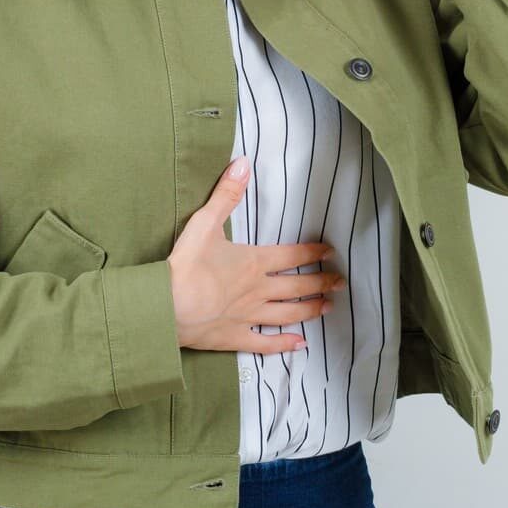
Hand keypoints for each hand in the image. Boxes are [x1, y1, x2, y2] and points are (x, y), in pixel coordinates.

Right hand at [167, 156, 347, 353]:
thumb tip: (243, 162)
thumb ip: (226, 193)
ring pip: (288, 314)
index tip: (330, 251)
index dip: (312, 251)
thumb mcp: (205, 221)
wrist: (167, 305)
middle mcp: (258, 290)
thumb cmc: (185, 263)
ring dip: (310, 309)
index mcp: (253, 262)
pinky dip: (285, 345)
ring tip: (328, 307)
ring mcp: (249, 317)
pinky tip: (300, 345)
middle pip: (296, 286)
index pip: (290, 254)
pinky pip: (266, 344)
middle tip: (340, 282)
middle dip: (321, 282)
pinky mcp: (235, 338)